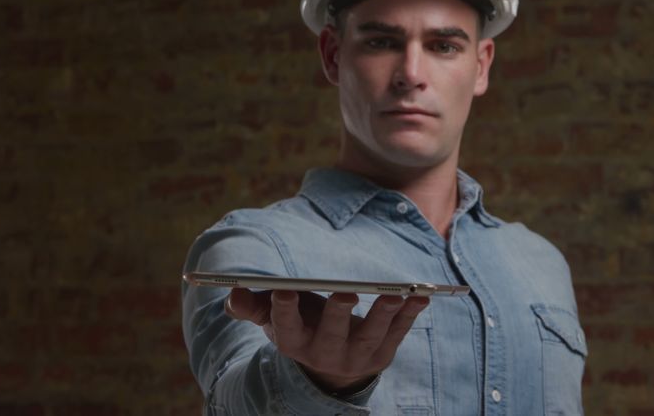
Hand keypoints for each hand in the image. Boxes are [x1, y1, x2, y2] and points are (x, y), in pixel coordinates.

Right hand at [225, 287, 429, 392]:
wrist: (333, 364)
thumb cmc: (303, 325)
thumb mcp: (276, 317)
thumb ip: (253, 305)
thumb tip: (233, 293)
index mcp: (294, 342)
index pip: (285, 329)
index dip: (284, 311)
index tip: (284, 291)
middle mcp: (324, 353)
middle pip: (330, 336)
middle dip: (336, 316)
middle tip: (344, 293)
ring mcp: (356, 357)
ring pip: (369, 337)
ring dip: (383, 315)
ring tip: (393, 294)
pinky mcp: (382, 354)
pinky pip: (398, 334)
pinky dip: (409, 315)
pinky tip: (420, 296)